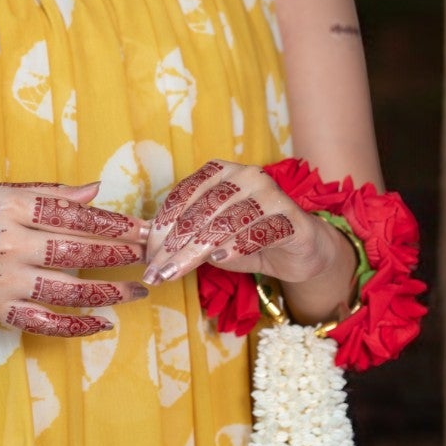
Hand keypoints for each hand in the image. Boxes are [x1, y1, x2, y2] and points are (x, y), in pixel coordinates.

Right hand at [0, 180, 149, 337]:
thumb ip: (46, 193)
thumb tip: (95, 191)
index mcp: (11, 206)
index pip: (75, 215)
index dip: (115, 223)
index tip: (143, 227)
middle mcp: (12, 243)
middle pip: (80, 251)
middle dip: (122, 254)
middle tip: (151, 256)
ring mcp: (5, 281)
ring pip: (70, 289)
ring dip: (110, 291)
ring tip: (137, 290)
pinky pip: (46, 322)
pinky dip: (77, 325)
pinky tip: (102, 322)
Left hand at [140, 159, 336, 288]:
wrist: (300, 251)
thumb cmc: (248, 240)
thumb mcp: (211, 238)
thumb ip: (184, 237)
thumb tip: (145, 248)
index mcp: (219, 172)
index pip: (182, 196)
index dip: (160, 228)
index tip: (147, 258)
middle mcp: (244, 175)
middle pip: (200, 212)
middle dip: (174, 246)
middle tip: (157, 273)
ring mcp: (269, 192)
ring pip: (224, 222)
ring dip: (195, 251)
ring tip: (176, 273)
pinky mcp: (290, 216)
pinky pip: (258, 230)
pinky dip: (236, 245)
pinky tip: (218, 259)